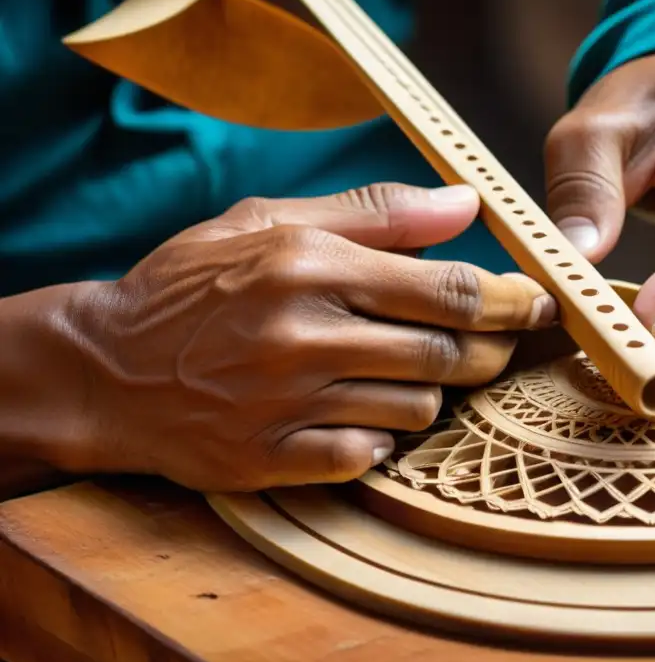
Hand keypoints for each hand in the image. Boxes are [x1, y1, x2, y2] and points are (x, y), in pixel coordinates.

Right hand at [50, 183, 555, 491]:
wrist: (106, 368)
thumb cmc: (194, 285)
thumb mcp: (271, 221)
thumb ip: (375, 211)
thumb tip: (466, 203)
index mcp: (312, 266)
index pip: (452, 290)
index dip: (514, 300)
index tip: (541, 303)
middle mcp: (304, 335)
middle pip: (449, 354)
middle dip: (487, 350)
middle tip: (489, 342)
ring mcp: (289, 404)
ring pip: (419, 408)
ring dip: (429, 391)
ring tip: (401, 370)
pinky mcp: (273, 459)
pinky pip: (371, 456)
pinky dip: (381, 438)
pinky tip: (359, 413)